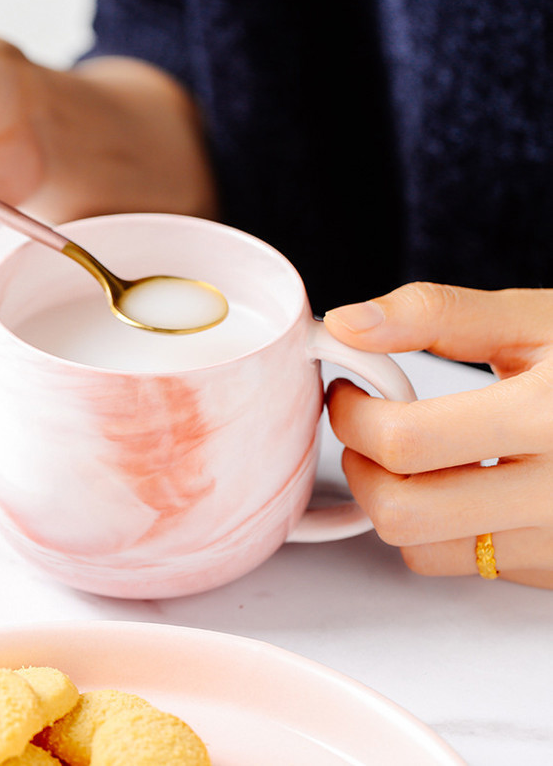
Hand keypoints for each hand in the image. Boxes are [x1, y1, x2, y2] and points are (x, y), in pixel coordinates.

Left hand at [323, 282, 552, 588]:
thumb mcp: (531, 320)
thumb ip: (434, 315)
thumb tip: (346, 324)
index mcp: (547, 418)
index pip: (406, 442)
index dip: (351, 415)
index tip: (347, 394)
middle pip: (403, 512)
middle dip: (360, 467)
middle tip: (365, 431)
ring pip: (423, 550)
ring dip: (393, 501)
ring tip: (409, 457)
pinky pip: (466, 563)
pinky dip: (441, 527)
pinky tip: (463, 483)